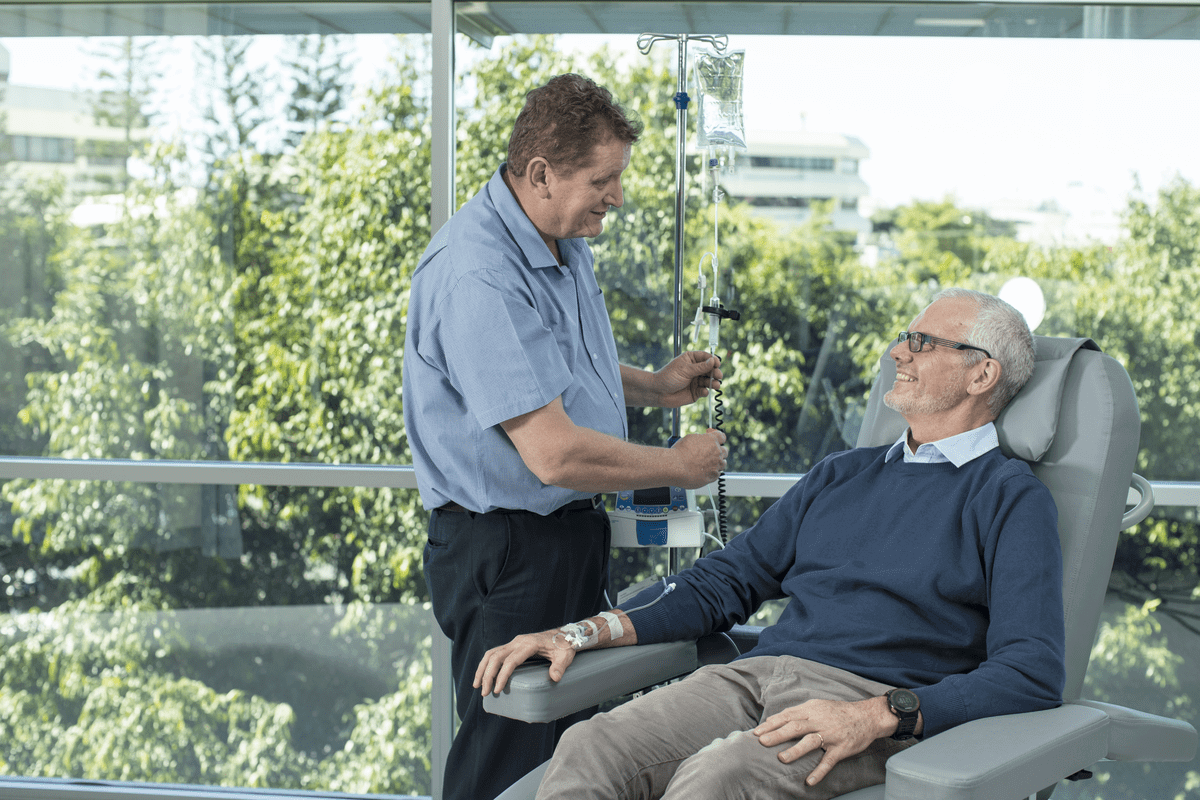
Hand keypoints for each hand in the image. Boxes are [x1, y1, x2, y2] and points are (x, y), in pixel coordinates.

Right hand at [473, 629, 576, 696]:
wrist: (564, 635)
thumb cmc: (564, 646)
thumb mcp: (565, 656)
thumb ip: (560, 666)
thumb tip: (554, 678)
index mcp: (528, 644)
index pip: (510, 660)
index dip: (502, 675)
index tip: (498, 690)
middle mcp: (518, 642)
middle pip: (496, 657)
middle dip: (487, 675)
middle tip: (485, 693)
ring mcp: (514, 642)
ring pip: (491, 654)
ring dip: (482, 669)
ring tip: (477, 685)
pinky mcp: (513, 646)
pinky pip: (495, 653)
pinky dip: (487, 664)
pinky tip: (484, 676)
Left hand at [656, 351, 722, 407]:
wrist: (659, 392)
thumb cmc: (668, 377)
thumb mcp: (685, 370)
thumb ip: (700, 367)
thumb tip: (713, 360)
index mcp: (691, 359)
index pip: (706, 357)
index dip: (713, 360)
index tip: (717, 364)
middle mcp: (695, 370)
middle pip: (710, 369)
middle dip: (715, 373)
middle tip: (718, 376)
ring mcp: (696, 381)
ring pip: (709, 381)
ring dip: (713, 383)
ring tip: (715, 385)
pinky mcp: (695, 392)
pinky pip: (704, 391)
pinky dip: (705, 391)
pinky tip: (703, 391)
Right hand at [671, 428, 727, 487]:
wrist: (676, 467)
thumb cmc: (680, 452)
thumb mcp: (689, 439)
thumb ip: (700, 439)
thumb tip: (700, 439)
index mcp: (711, 440)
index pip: (722, 436)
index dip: (718, 437)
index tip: (714, 438)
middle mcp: (717, 452)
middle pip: (725, 450)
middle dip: (718, 451)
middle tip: (710, 453)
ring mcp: (716, 464)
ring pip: (723, 463)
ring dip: (717, 463)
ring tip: (707, 464)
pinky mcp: (714, 476)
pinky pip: (717, 473)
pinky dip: (712, 472)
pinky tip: (704, 472)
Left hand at [753, 697, 894, 786]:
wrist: (866, 716)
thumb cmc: (837, 712)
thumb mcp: (817, 706)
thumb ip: (797, 712)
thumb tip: (774, 718)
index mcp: (811, 710)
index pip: (787, 715)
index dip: (772, 723)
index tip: (757, 732)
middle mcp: (819, 721)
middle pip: (795, 727)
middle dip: (777, 734)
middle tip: (762, 742)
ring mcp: (830, 735)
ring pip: (811, 742)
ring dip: (795, 750)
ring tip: (781, 759)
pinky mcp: (841, 748)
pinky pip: (829, 761)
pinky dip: (819, 772)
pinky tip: (809, 781)